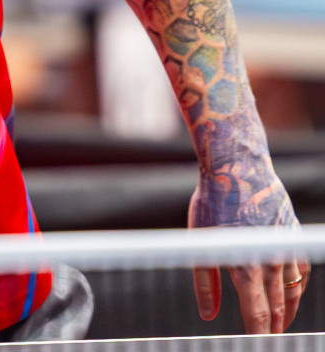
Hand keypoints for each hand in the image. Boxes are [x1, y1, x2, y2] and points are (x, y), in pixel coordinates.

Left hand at [189, 160, 308, 333]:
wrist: (239, 168)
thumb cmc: (212, 204)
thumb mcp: (199, 244)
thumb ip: (205, 284)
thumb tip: (207, 315)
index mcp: (245, 268)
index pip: (257, 315)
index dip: (258, 336)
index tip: (255, 346)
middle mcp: (271, 262)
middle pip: (279, 308)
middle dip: (275, 329)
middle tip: (270, 342)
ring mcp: (286, 249)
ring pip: (293, 292)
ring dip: (288, 312)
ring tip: (281, 326)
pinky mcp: (294, 236)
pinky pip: (301, 271)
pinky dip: (297, 288)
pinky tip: (291, 295)